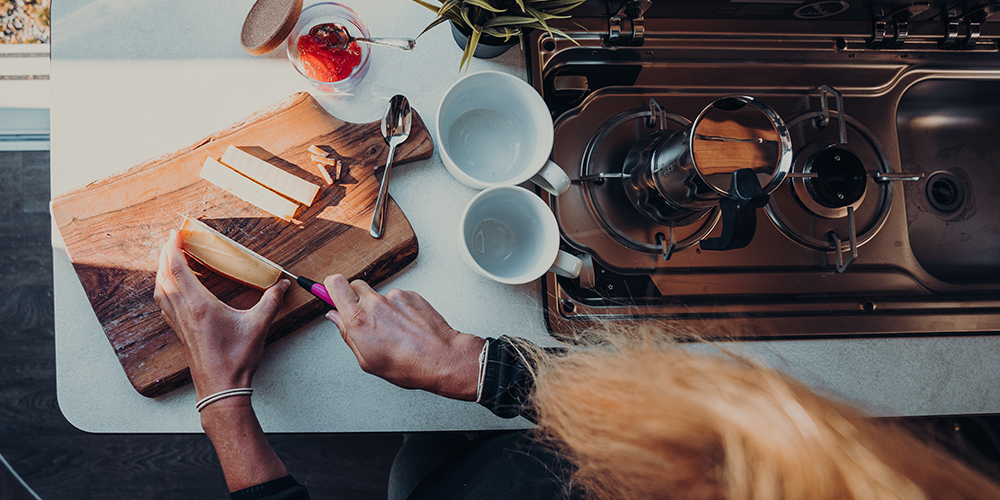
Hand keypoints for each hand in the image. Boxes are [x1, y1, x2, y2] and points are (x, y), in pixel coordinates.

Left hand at [153, 230, 288, 399]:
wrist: (221, 387)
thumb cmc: (236, 358)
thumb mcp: (259, 326)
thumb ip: (271, 302)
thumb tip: (282, 285)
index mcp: (199, 305)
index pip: (179, 269)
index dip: (175, 248)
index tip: (177, 233)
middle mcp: (184, 310)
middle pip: (165, 275)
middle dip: (165, 254)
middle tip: (171, 240)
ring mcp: (179, 322)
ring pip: (161, 289)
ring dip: (161, 271)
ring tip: (168, 259)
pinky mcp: (180, 331)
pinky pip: (164, 303)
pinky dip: (163, 288)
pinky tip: (170, 288)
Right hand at [323, 275, 484, 400]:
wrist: (441, 358)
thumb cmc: (407, 365)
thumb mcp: (367, 360)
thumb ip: (347, 334)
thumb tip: (335, 317)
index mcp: (358, 319)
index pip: (334, 284)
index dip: (329, 286)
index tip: (327, 291)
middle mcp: (375, 303)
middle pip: (354, 285)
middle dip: (354, 298)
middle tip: (363, 316)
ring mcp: (395, 296)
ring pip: (378, 294)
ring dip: (381, 307)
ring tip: (393, 330)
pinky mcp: (412, 295)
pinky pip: (398, 297)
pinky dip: (400, 309)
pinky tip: (407, 327)